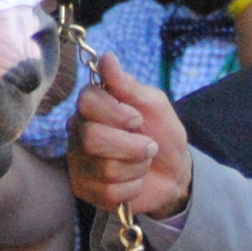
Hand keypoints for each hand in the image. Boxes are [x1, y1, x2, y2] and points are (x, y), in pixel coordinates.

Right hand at [67, 52, 193, 220]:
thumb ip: (129, 85)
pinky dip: (132, 188)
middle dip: (131, 146)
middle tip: (148, 146)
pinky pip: (108, 192)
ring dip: (137, 167)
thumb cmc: (161, 133)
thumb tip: (107, 58)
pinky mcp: (84, 189)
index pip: (87, 101)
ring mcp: (78, 162)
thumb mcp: (154, 105)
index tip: (137, 119)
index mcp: (93, 107)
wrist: (173, 172)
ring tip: (141, 163)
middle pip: (92, 138)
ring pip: (105, 168)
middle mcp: (78, 132)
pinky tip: (133, 181)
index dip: (116, 112)